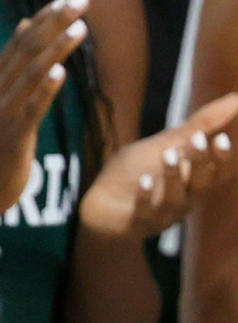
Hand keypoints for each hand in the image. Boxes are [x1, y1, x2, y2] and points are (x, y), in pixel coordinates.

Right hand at [0, 0, 91, 235]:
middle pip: (26, 50)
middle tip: (80, 0)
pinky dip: (46, 90)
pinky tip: (60, 72)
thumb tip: (26, 23)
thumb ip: (13, 64)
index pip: (19, 41)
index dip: (44, 18)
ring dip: (57, 49)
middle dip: (55, 23)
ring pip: (31, 73)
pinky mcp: (13, 136)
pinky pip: (32, 108)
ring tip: (80, 27)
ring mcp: (1, 114)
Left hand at [79, 92, 237, 237]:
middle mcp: (184, 200)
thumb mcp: (167, 144)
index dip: (224, 159)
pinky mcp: (136, 223)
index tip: (223, 138)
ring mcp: (161, 214)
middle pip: (200, 185)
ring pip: (174, 199)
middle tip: (198, 139)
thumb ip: (199, 126)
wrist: (98, 203)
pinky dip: (145, 197)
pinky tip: (144, 181)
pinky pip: (144, 213)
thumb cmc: (138, 171)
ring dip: (173, 176)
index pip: (220, 173)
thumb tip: (235, 98)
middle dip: (202, 162)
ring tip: (168, 154)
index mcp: (195, 181)